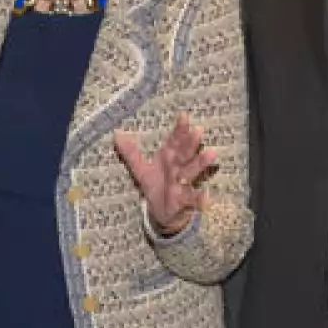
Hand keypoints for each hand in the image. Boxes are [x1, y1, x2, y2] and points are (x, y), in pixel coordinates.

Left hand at [113, 113, 215, 235]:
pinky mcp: (184, 200)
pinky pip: (193, 199)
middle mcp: (178, 167)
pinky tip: (206, 197)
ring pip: (192, 171)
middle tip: (198, 131)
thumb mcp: (140, 169)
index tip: (184, 116)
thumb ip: (131, 152)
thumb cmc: (156, 185)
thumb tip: (116, 134)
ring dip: (201, 163)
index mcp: (168, 157)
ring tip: (212, 153)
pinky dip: (200, 199)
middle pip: (185, 153)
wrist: (162, 211)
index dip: (179, 129)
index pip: (174, 140)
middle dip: (191, 143)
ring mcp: (183, 183)